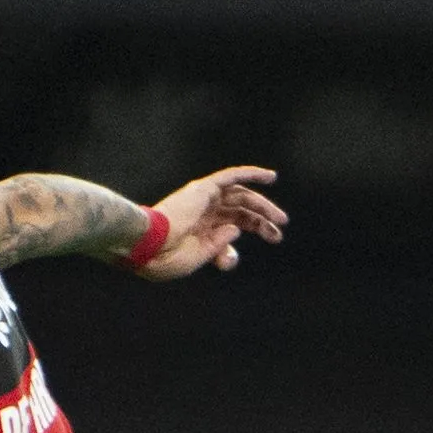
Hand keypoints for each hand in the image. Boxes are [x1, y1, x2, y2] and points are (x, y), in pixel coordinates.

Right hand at [136, 167, 286, 280]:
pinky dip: (251, 174)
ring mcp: (203, 199)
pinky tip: (271, 178)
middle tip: (280, 232)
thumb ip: (219, 246)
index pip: (234, 224)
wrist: (151, 246)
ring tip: (281, 219)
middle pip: (241, 210)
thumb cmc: (167, 258)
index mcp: (200, 229)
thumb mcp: (201, 257)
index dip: (256, 230)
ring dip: (262, 205)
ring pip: (241, 197)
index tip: (274, 239)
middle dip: (262, 221)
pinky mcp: (204, 189)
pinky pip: (231, 176)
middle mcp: (203, 211)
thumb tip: (237, 231)